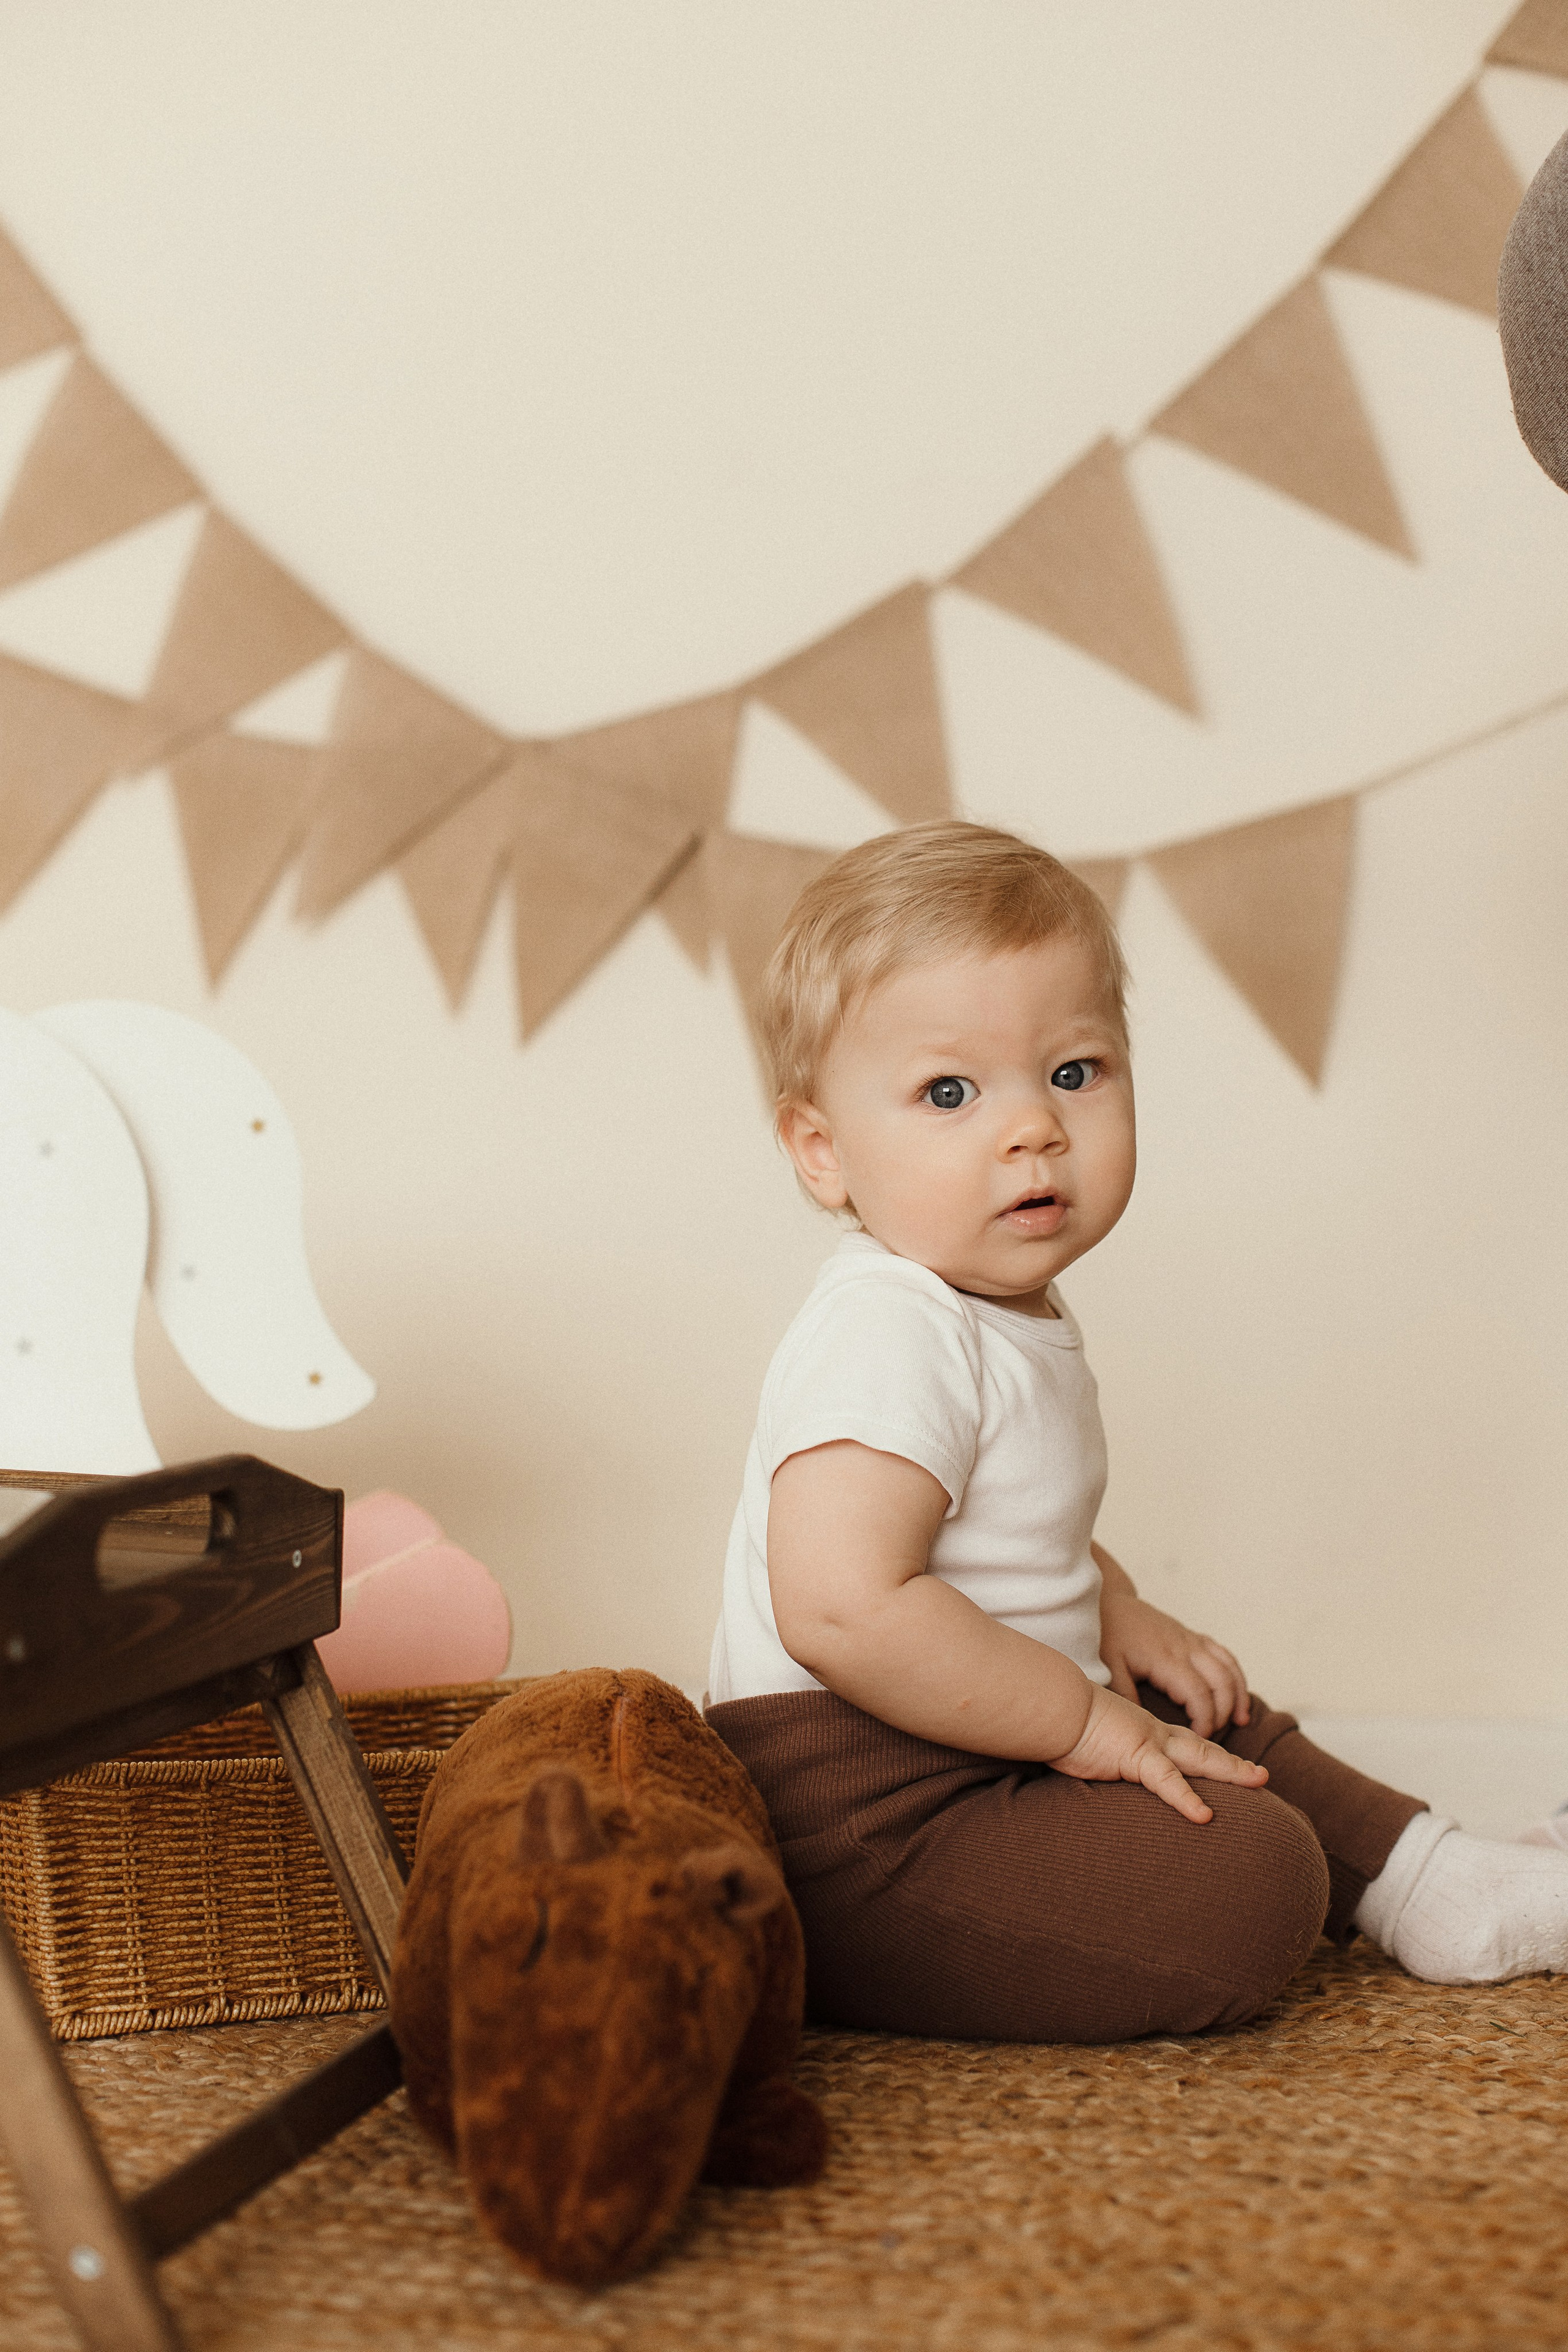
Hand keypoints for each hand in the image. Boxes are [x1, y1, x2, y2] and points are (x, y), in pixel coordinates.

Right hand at [1048, 1685, 1267, 1823]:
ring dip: (1231, 1770)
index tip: (1229, 1765)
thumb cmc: (1062, 1723)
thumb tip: (1098, 1761)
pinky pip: (1166, 1781)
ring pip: (1200, 1758)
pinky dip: (1186, 1799)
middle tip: (1263, 1775)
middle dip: (1235, 1764)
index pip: (1183, 1745)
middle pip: (1203, 1749)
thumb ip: (1103, 1752)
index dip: (1208, 1755)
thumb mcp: (1090, 1739)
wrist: (1050, 1705)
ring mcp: (1148, 1743)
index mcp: (1143, 1731)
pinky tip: (1204, 1816)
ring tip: (1258, 1781)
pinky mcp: (1135, 1755)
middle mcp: (1153, 1734)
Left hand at [1098, 1590, 1250, 1737]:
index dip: (1205, 1719)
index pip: (1198, 1694)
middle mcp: (1186, 1648)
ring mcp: (1193, 1641)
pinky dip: (1237, 1676)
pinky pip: (1225, 1655)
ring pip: (1229, 1668)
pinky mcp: (1195, 1637)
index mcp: (1166, 1659)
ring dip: (1239, 1695)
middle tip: (1215, 1736)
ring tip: (1241, 1721)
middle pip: (1221, 1683)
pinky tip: (1238, 1696)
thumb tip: (1143, 1726)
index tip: (1200, 1738)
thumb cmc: (1110, 1637)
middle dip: (1224, 1712)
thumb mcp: (1110, 1668)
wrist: (1112, 1604)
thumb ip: (1126, 1695)